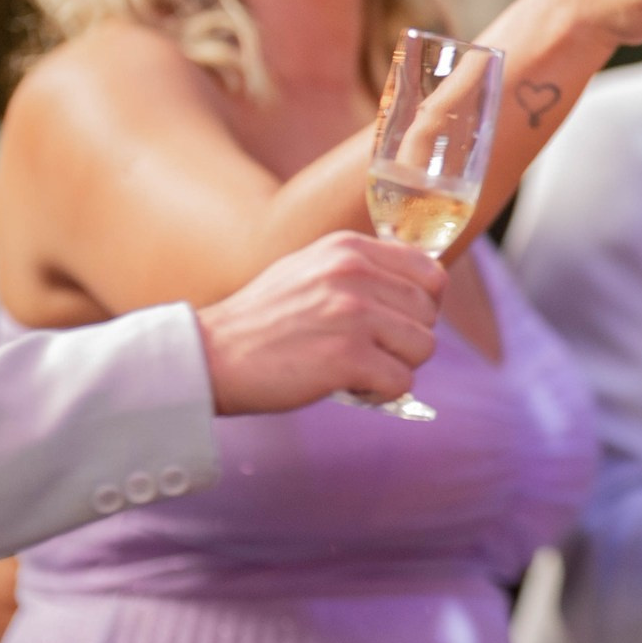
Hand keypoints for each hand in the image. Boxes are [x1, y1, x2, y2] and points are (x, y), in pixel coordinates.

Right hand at [194, 233, 448, 413]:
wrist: (211, 356)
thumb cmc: (262, 319)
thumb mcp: (310, 269)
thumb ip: (361, 270)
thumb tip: (418, 288)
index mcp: (349, 249)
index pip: (430, 272)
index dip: (424, 304)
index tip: (402, 322)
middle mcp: (354, 274)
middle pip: (429, 314)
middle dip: (407, 339)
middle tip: (371, 351)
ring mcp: (352, 315)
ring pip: (423, 348)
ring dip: (396, 367)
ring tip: (358, 369)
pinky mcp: (347, 358)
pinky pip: (401, 382)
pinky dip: (381, 394)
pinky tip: (351, 387)